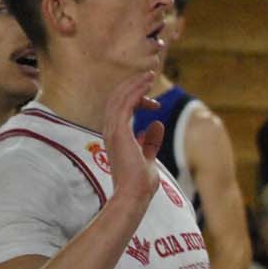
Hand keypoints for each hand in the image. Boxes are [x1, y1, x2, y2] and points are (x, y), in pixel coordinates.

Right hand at [105, 71, 162, 205]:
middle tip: (149, 76)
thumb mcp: (148, 157)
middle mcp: (110, 130)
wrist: (134, 194)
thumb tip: (157, 125)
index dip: (136, 101)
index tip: (155, 104)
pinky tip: (146, 83)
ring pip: (119, 98)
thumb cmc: (140, 182)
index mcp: (116, 136)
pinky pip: (125, 103)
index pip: (121, 110)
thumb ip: (150, 141)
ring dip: (134, 84)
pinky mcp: (118, 131)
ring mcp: (112, 130)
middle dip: (133, 86)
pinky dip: (135, 90)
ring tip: (149, 74)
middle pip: (117, 100)